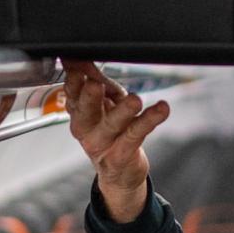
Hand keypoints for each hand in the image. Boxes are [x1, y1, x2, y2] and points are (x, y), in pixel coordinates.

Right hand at [61, 58, 171, 223]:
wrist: (120, 173)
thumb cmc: (111, 133)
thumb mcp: (103, 105)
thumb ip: (96, 81)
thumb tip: (83, 58)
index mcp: (79, 114)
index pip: (72, 94)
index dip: (74, 81)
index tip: (77, 65)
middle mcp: (87, 129)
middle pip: (85, 110)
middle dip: (89, 97)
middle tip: (95, 84)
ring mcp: (104, 143)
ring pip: (112, 124)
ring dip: (123, 111)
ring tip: (134, 100)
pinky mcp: (122, 154)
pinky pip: (136, 134)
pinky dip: (150, 120)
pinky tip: (161, 109)